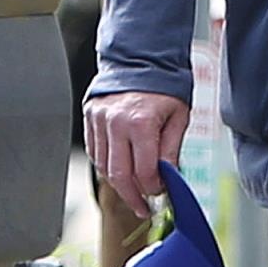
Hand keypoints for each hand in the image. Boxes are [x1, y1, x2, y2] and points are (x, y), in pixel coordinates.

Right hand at [84, 91, 189, 218]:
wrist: (141, 59)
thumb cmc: (164, 87)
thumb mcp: (178, 118)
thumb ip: (171, 150)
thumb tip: (169, 177)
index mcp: (140, 122)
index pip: (143, 171)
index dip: (152, 188)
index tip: (159, 194)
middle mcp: (115, 123)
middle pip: (118, 175)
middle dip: (132, 196)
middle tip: (143, 207)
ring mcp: (98, 120)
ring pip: (103, 166)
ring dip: (118, 183)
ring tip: (133, 190)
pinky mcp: (89, 118)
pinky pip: (94, 152)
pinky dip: (106, 166)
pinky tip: (120, 170)